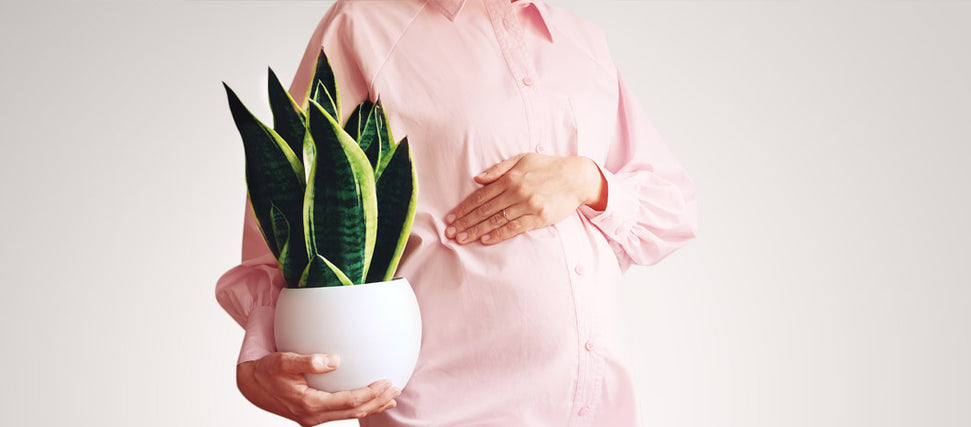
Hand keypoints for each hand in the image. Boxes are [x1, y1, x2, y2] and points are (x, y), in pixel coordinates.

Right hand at [237, 352, 399, 425]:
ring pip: (349, 414)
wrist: (250, 385)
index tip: (387, 382)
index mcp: (310, 404)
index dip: (370, 394)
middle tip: (396, 389)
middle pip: (354, 412)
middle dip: (377, 401)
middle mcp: (314, 416)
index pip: (349, 402)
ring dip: (371, 406)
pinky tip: (370, 401)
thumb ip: (308, 361)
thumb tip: (334, 360)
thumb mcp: (283, 361)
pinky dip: (358, 407)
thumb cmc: (267, 370)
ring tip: (391, 398)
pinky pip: (341, 412)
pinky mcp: (313, 414)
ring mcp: (313, 417)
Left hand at [445, 153, 606, 244]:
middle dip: (465, 222)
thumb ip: (499, 169)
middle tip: (449, 233)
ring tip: (461, 239)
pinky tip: (485, 240)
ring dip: (477, 231)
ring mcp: (527, 206)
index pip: (481, 196)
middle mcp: (516, 192)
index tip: (450, 218)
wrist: (577, 177)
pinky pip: (514, 228)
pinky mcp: (538, 218)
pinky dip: (498, 234)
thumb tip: (477, 179)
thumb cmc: (548, 167)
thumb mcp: (523, 159)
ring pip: (496, 221)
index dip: (464, 208)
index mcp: (510, 178)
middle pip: (485, 210)